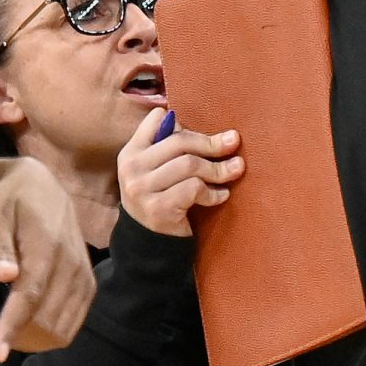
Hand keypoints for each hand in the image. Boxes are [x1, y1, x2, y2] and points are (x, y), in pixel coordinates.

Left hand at [0, 158, 95, 359]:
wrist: (43, 190)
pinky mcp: (87, 290)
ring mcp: (84, 280)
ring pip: (58, 332)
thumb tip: (3, 276)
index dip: (14, 327)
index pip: (32, 295)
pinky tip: (14, 329)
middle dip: (10, 337)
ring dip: (24, 341)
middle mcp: (73, 266)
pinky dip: (40, 338)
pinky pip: (67, 329)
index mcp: (49, 245)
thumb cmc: (11, 201)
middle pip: (45, 321)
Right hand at [117, 111, 240, 235]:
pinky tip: (221, 196)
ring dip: (218, 168)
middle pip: (180, 142)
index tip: (204, 134)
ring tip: (235, 170)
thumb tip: (215, 133)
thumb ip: (171, 150)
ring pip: (190, 165)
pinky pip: (194, 189)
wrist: (150, 245)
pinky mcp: (158, 209)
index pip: (157, 120)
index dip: (183, 124)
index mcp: (131, 152)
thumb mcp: (157, 172)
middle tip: (234, 142)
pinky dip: (213, 192)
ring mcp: (142, 189)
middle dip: (211, 143)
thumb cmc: (161, 200)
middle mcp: (132, 168)